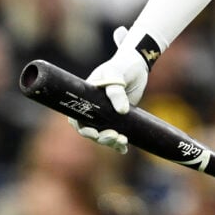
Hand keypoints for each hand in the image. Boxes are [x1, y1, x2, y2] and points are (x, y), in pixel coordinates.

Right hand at [68, 26, 148, 153]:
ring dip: (110, 141)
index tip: (93, 133)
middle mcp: (94, 108)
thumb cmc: (122, 66)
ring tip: (123, 141)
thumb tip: (122, 111)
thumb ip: (116, 91)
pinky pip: (116, 133)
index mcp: (86, 97)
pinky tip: (124, 149)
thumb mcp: (116, 73)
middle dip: (100, 137)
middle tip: (114, 136)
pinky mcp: (120, 118)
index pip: (76, 117)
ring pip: (103, 134)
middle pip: (91, 129)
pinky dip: (118, 143)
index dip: (82, 128)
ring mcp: (107, 114)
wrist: (138, 65)